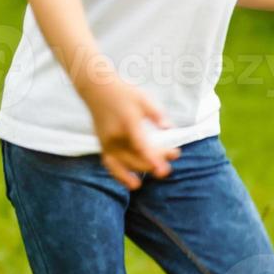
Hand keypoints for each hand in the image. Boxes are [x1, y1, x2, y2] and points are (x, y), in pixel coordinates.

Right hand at [81, 75, 180, 189]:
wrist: (98, 91)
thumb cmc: (124, 94)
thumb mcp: (144, 99)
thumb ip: (157, 114)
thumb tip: (169, 128)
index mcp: (127, 124)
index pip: (140, 147)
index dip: (153, 160)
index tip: (164, 169)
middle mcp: (114, 137)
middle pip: (135, 157)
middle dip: (155, 161)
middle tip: (175, 155)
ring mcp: (106, 143)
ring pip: (124, 164)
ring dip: (141, 170)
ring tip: (159, 172)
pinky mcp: (102, 146)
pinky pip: (111, 166)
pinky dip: (121, 176)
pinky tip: (133, 183)